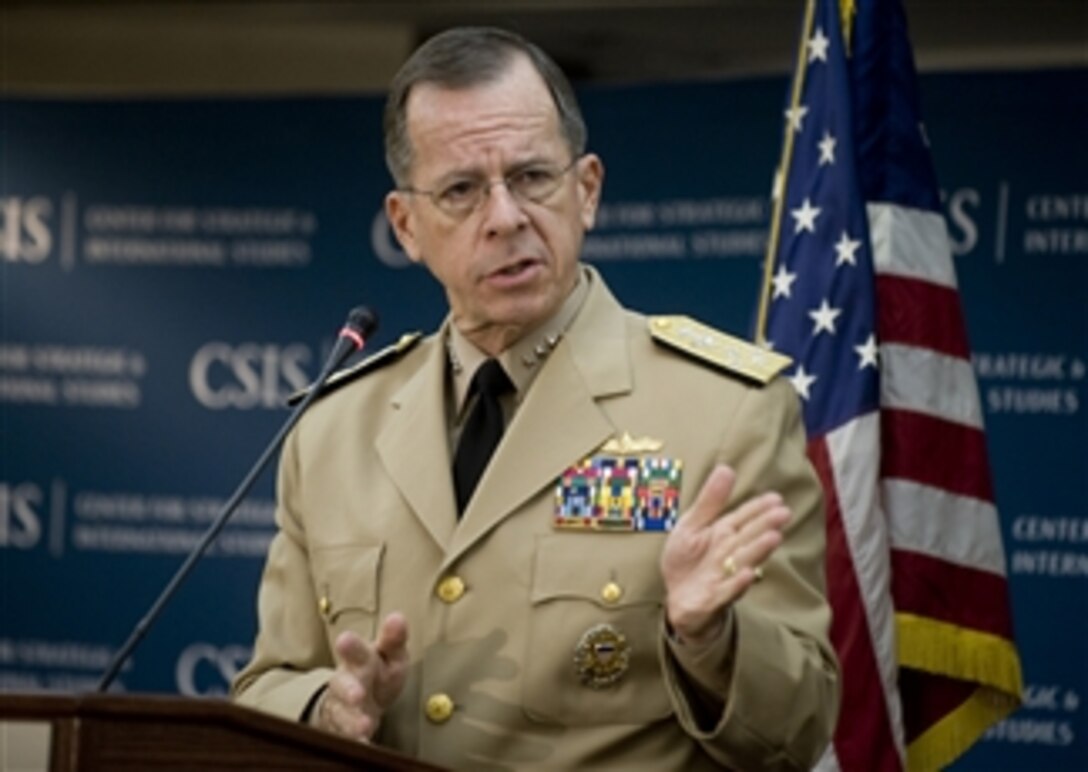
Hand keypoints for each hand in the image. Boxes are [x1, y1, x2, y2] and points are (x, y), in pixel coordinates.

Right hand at [314, 612, 409, 740]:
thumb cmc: (378, 671)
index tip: (344, 639)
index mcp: (359, 659)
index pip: (354, 650)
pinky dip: (355, 741)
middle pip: (342, 684)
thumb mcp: (390, 654)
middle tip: (358, 694)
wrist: (359, 700)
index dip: (350, 646)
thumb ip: (394, 639)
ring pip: (341, 713)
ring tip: (365, 726)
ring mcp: (341, 706)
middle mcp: (346, 682)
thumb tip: (398, 617)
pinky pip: (345, 736)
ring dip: (352, 720)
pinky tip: (364, 743)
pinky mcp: (341, 728)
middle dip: (348, 689)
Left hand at [660, 465, 789, 643]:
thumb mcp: (691, 526)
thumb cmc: (687, 560)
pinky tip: (747, 573)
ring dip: (758, 550)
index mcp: (723, 534)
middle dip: (765, 526)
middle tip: (784, 513)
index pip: (743, 518)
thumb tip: (726, 468)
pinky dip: (737, 584)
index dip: (758, 508)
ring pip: (744, 561)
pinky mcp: (714, 598)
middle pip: (749, 537)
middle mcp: (729, 553)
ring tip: (774, 538)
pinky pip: (727, 591)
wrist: (677, 598)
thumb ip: (709, 501)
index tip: (776, 498)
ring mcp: (725, 576)